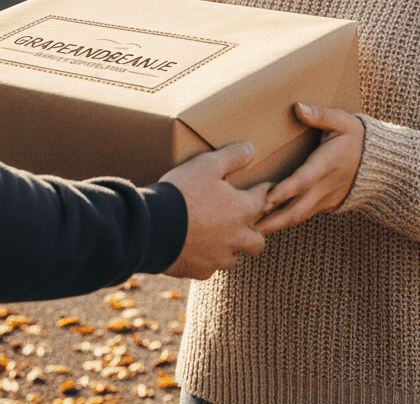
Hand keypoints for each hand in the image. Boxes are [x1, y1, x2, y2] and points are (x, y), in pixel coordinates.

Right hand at [160, 141, 269, 279]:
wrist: (153, 227)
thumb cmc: (183, 192)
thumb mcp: (208, 164)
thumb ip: (232, 156)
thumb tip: (251, 149)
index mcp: (242, 211)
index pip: (264, 200)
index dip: (265, 191)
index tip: (265, 188)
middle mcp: (236, 238)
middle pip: (258, 241)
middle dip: (255, 231)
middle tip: (245, 222)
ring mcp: (217, 258)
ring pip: (233, 257)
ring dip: (229, 247)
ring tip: (218, 237)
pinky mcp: (198, 271)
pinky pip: (208, 268)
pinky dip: (205, 259)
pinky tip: (194, 249)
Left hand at [255, 104, 363, 234]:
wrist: (381, 165)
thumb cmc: (356, 138)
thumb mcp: (342, 121)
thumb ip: (320, 114)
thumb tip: (298, 106)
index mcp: (327, 165)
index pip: (303, 181)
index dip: (285, 191)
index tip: (266, 198)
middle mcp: (325, 187)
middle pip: (297, 209)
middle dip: (274, 219)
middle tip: (250, 225)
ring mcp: (325, 199)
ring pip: (298, 216)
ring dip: (276, 224)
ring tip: (252, 231)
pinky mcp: (324, 205)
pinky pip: (303, 215)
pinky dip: (286, 221)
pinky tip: (267, 224)